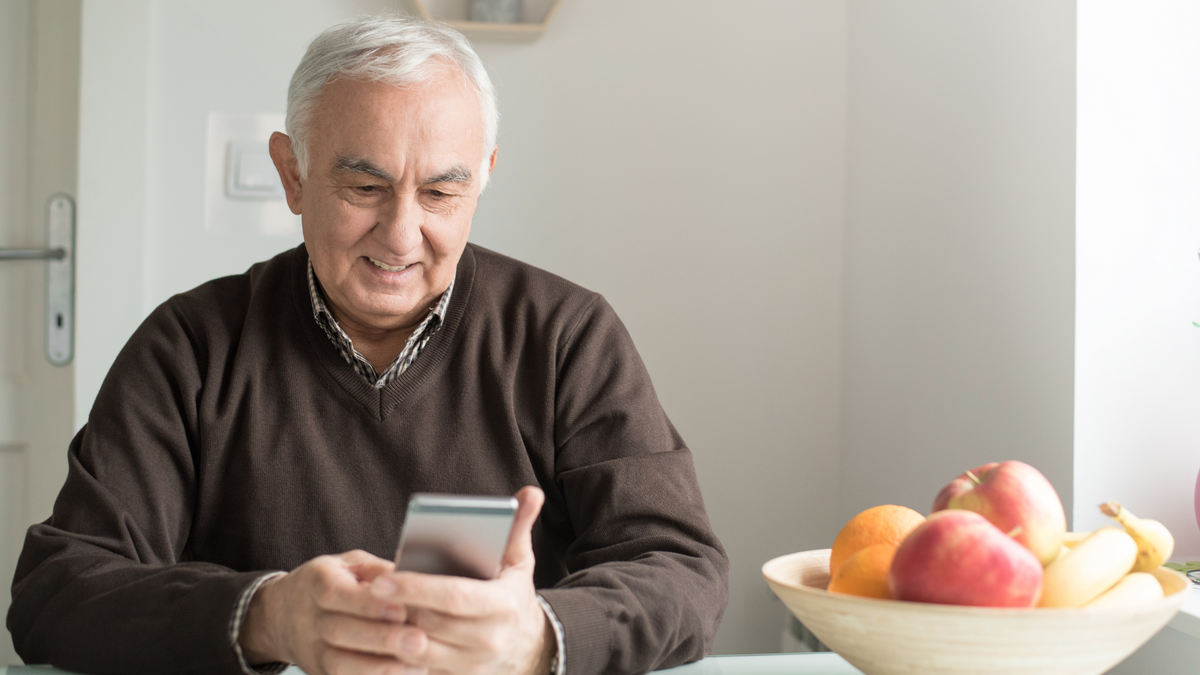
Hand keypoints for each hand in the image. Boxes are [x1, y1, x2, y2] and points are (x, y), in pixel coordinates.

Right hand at [238, 549, 422, 674]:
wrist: (281, 615)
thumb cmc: (329, 582)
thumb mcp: (347, 564)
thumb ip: (375, 570)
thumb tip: (405, 578)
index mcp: (317, 582)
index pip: (338, 594)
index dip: (369, 604)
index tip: (402, 609)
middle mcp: (308, 618)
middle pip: (340, 632)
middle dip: (382, 638)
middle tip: (419, 640)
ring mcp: (310, 650)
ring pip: (339, 664)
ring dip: (379, 667)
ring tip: (418, 665)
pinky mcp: (317, 672)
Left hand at [368, 486, 554, 674]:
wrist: (526, 647)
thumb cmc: (512, 595)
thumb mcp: (518, 562)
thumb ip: (519, 527)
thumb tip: (530, 493)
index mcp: (503, 606)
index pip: (454, 597)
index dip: (416, 589)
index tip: (383, 580)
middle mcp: (489, 640)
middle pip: (430, 625)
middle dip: (397, 609)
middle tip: (366, 592)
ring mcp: (472, 665)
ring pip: (418, 652)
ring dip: (391, 632)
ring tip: (368, 611)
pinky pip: (417, 671)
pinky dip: (395, 655)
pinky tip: (379, 635)